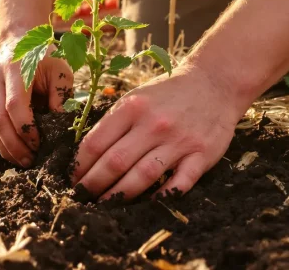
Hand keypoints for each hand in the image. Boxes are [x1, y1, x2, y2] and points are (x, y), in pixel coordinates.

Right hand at [0, 37, 73, 166]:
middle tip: (31, 161)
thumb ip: (62, 95)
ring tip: (24, 161)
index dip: (26, 129)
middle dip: (15, 145)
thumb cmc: (44, 57)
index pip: (15, 105)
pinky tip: (13, 152)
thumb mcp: (60, 69)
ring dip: (6, 148)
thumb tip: (61, 126)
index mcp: (15, 68)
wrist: (18, 42)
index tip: (40, 144)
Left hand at [72, 64, 251, 200]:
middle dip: (93, 184)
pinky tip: (148, 203)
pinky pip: (180, 182)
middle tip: (82, 197)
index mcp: (132, 107)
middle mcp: (153, 124)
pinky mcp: (202, 154)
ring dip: (120, 195)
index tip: (72, 179)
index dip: (80, 165)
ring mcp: (179, 141)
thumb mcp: (136, 97)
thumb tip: (86, 153)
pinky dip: (163, 196)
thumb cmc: (168, 93)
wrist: (215, 83)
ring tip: (105, 205)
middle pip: (115, 162)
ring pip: (143, 175)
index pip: (96, 142)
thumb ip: (114, 121)